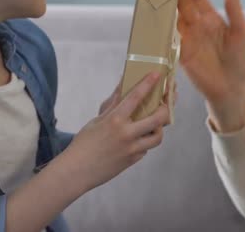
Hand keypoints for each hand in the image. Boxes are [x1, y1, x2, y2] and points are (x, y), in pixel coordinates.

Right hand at [66, 72, 169, 191]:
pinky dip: (145, 140)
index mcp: (115, 120)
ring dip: (159, 128)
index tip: (157, 74)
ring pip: (158, 136)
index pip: (136, 97)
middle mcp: (127, 133)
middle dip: (167, 107)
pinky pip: (146, 148)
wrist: (77, 170)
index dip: (148, 83)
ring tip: (154, 123)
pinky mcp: (133, 160)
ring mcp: (132, 148)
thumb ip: (113, 106)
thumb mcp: (97, 121)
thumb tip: (122, 87)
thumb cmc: (83, 143)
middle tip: (168, 101)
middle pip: (158, 118)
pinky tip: (139, 137)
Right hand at [170, 0, 244, 131]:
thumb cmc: (241, 60)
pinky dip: (164, 29)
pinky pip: (169, 39)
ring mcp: (186, 40)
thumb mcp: (240, 32)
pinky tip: (161, 18)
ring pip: (174, 20)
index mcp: (210, 20)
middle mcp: (196, 27)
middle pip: (183, 7)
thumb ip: (233, 10)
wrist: (233, 87)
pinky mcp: (180, 54)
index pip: (198, 0)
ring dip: (170, 9)